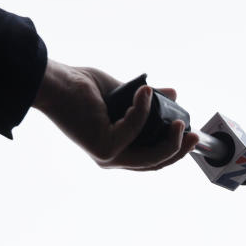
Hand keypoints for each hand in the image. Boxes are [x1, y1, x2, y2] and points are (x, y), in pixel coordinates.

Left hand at [32, 60, 198, 170]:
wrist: (53, 82)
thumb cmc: (79, 86)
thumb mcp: (123, 94)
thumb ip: (147, 101)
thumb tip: (173, 94)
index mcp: (115, 148)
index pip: (152, 158)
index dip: (174, 148)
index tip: (189, 132)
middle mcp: (111, 158)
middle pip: (156, 162)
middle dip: (179, 149)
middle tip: (193, 133)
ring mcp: (108, 156)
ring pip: (152, 156)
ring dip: (170, 139)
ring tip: (178, 118)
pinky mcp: (105, 147)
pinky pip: (136, 128)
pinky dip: (144, 108)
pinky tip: (144, 90)